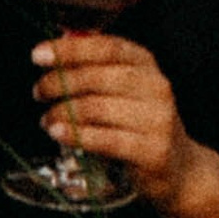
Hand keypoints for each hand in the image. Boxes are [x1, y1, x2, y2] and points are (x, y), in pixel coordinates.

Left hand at [32, 33, 218, 217]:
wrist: (180, 170)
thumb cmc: (141, 125)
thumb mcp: (125, 90)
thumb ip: (94, 69)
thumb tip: (54, 51)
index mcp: (146, 64)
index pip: (106, 47)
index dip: (70, 49)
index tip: (38, 55)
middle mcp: (156, 87)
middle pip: (97, 77)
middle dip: (60, 83)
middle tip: (39, 92)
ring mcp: (157, 119)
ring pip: (97, 108)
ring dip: (63, 113)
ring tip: (46, 120)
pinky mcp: (153, 150)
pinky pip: (106, 139)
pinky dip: (76, 135)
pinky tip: (59, 134)